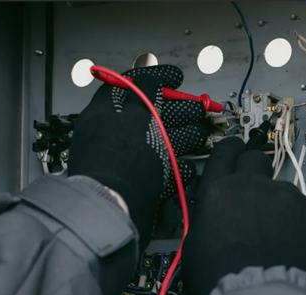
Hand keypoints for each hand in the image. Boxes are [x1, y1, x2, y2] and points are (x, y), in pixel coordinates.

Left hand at [68, 65, 207, 246]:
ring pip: (159, 144)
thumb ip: (144, 90)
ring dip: (183, 138)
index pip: (130, 86)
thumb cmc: (119, 159)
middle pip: (150, 116)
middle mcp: (114, 138)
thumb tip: (150, 75)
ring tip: (200, 135)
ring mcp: (126, 163)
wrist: (114, 208)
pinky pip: (160, 173)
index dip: (155, 77)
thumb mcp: (134, 113)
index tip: (177, 77)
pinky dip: (175, 168)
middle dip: (177, 110)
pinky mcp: (138, 187)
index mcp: (105, 115)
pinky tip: (186, 166)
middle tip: (198, 109)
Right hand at [184, 137, 305, 294]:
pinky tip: (297, 249)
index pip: (225, 153)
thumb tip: (211, 213)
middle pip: (257, 160)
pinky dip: (305, 227)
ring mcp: (289, 197)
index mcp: (219, 191)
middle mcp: (254, 185)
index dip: (231, 151)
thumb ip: (205, 217)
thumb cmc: (224, 282)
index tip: (236, 150)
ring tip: (278, 241)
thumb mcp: (194, 246)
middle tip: (256, 198)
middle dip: (256, 174)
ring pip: (285, 193)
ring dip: (281, 209)